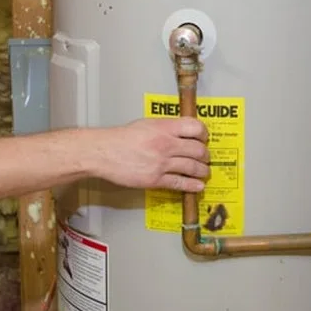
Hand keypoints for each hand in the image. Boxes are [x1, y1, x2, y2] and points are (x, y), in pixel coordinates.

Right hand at [95, 117, 209, 191]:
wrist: (104, 152)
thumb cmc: (121, 138)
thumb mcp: (147, 124)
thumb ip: (166, 127)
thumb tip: (182, 132)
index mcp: (164, 127)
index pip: (195, 128)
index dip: (204, 134)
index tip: (205, 138)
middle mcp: (166, 144)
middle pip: (198, 150)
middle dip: (205, 155)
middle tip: (206, 157)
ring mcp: (162, 163)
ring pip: (193, 167)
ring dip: (202, 171)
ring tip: (204, 172)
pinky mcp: (156, 179)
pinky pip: (180, 183)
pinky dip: (192, 185)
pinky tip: (197, 186)